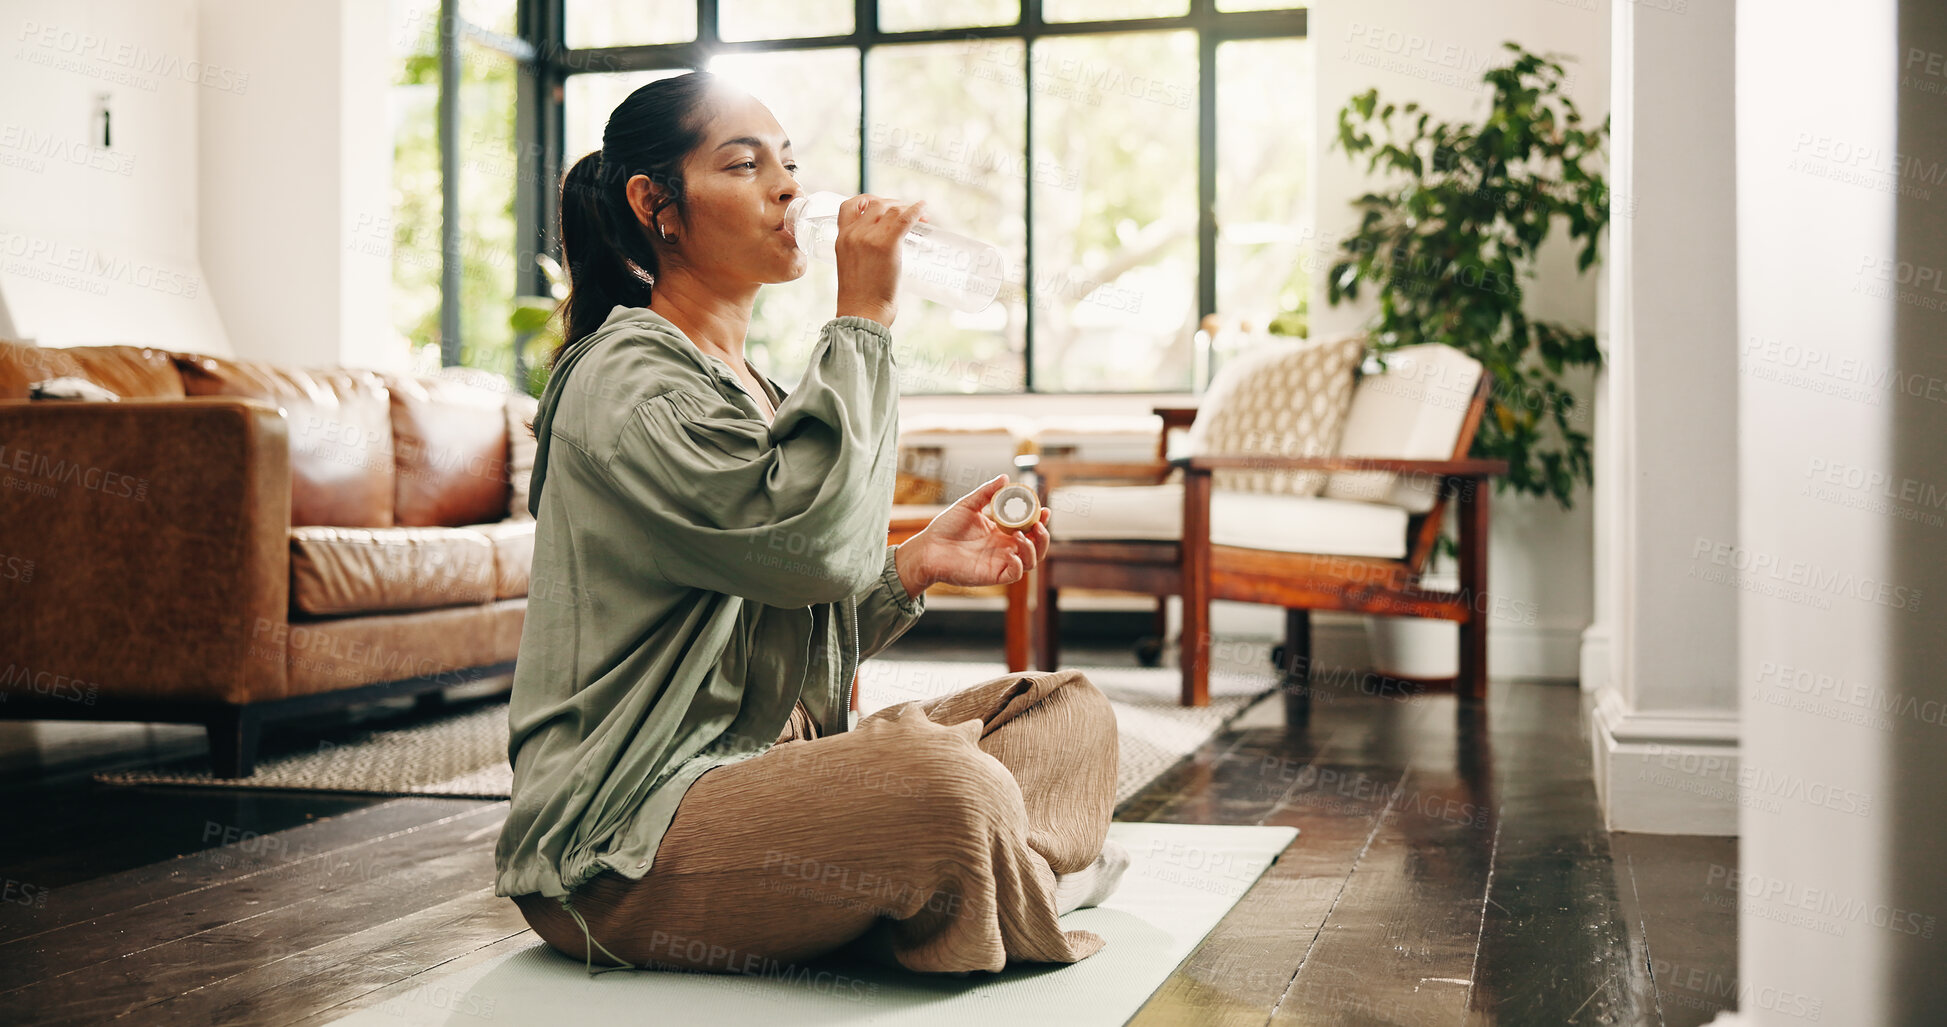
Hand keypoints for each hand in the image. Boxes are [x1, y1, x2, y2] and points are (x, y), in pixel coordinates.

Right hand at [833, 193, 927, 329]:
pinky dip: (917, 211)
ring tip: (921, 219)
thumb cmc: (860, 299)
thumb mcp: (850, 267)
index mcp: (841, 239)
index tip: (881, 205)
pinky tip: (924, 209)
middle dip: (894, 205)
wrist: (862, 313)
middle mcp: (853, 234)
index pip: (849, 205)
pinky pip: (905, 218)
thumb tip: (880, 249)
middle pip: (876, 204)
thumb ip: (860, 253)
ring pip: (892, 210)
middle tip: (907, 215)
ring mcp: (869, 238)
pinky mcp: (887, 245)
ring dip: (908, 209)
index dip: (867, 200)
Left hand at [901, 475, 1051, 592]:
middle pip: (1036, 546)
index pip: (1029, 528)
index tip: (1043, 509)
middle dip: (1044, 536)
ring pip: (1031, 561)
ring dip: (1033, 548)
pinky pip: (1015, 574)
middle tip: (1037, 523)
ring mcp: (1000, 562)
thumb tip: (1004, 478)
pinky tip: (1013, 554)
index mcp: (1001, 532)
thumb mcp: (968, 505)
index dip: (1040, 520)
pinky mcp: (993, 575)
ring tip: (1021, 535)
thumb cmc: (945, 528)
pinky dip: (1019, 565)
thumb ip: (986, 493)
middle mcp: (1004, 548)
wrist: (928, 548)